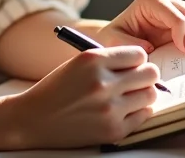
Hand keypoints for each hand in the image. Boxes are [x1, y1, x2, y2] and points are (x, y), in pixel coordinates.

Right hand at [8, 46, 159, 147]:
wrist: (34, 118)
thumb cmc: (58, 88)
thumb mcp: (80, 62)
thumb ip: (110, 59)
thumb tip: (145, 61)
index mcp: (93, 60)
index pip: (139, 54)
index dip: (137, 59)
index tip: (132, 65)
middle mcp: (103, 83)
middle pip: (150, 74)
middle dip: (145, 75)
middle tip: (136, 80)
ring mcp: (109, 109)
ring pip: (150, 95)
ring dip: (142, 94)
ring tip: (128, 95)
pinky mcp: (113, 131)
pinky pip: (144, 116)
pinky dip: (137, 112)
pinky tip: (122, 110)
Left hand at [96, 0, 184, 55]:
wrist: (116, 37)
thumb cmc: (114, 37)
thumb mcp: (113, 40)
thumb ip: (129, 44)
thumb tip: (150, 48)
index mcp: (149, 1)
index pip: (176, 15)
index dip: (184, 34)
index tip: (184, 52)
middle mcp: (164, 1)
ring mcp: (175, 8)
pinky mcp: (182, 18)